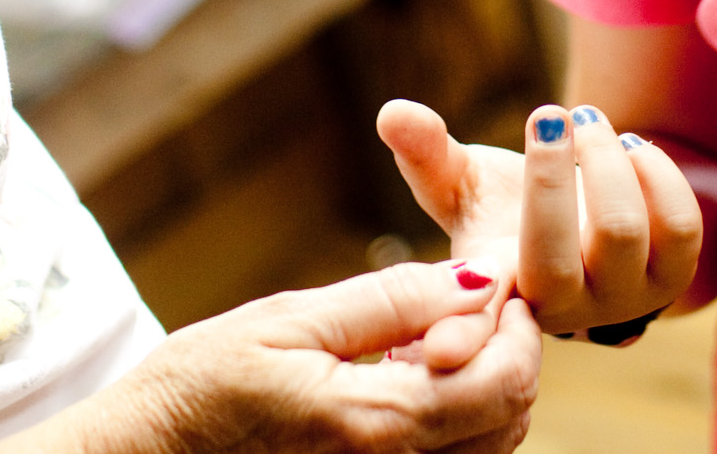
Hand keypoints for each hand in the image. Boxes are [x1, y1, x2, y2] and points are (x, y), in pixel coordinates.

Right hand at [89, 260, 539, 453]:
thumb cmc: (201, 385)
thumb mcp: (288, 319)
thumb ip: (389, 302)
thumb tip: (478, 279)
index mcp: (373, 425)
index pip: (503, 383)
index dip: (515, 327)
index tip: (489, 284)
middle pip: (510, 421)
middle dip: (507, 355)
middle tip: (461, 306)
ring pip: (490, 448)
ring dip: (483, 389)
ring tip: (423, 344)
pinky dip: (453, 421)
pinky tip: (402, 386)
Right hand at [378, 98, 701, 347]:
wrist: (582, 223)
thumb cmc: (508, 206)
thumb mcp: (463, 184)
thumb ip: (428, 155)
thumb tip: (394, 113)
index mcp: (499, 293)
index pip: (476, 320)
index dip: (459, 337)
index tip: (439, 351)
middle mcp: (561, 310)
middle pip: (557, 253)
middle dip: (552, 172)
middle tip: (548, 116)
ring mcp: (623, 300)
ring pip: (622, 230)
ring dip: (605, 157)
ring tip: (587, 120)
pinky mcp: (674, 279)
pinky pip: (681, 225)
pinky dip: (656, 171)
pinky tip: (630, 147)